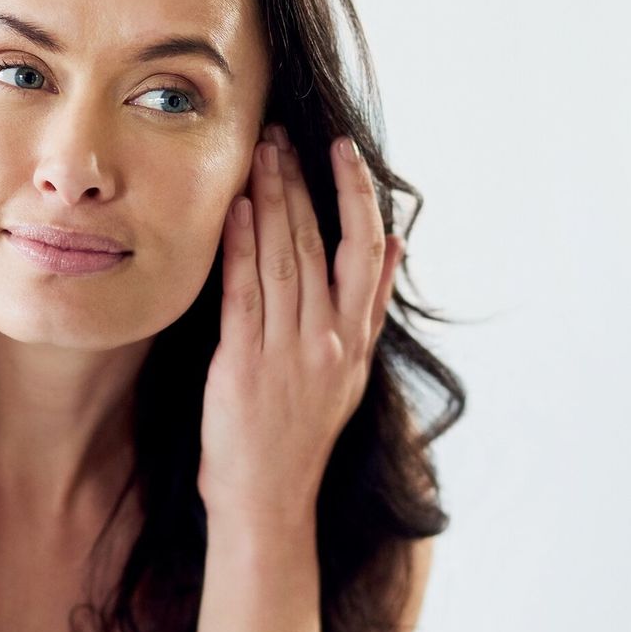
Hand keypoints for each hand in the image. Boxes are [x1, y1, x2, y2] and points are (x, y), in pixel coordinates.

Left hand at [197, 125, 404, 521]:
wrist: (268, 496)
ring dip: (268, 201)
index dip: (357, 195)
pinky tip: (232, 210)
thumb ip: (369, 305)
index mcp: (355, 338)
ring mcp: (288, 350)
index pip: (366, 249)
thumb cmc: (300, 431)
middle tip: (282, 135)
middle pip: (318, 242)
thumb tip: (398, 244)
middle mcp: (328, 339)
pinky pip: (244, 292)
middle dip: (299, 182)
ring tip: (259, 155)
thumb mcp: (351, 369)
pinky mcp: (245, 363)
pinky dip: (239, 247)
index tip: (343, 150)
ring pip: (282, 258)